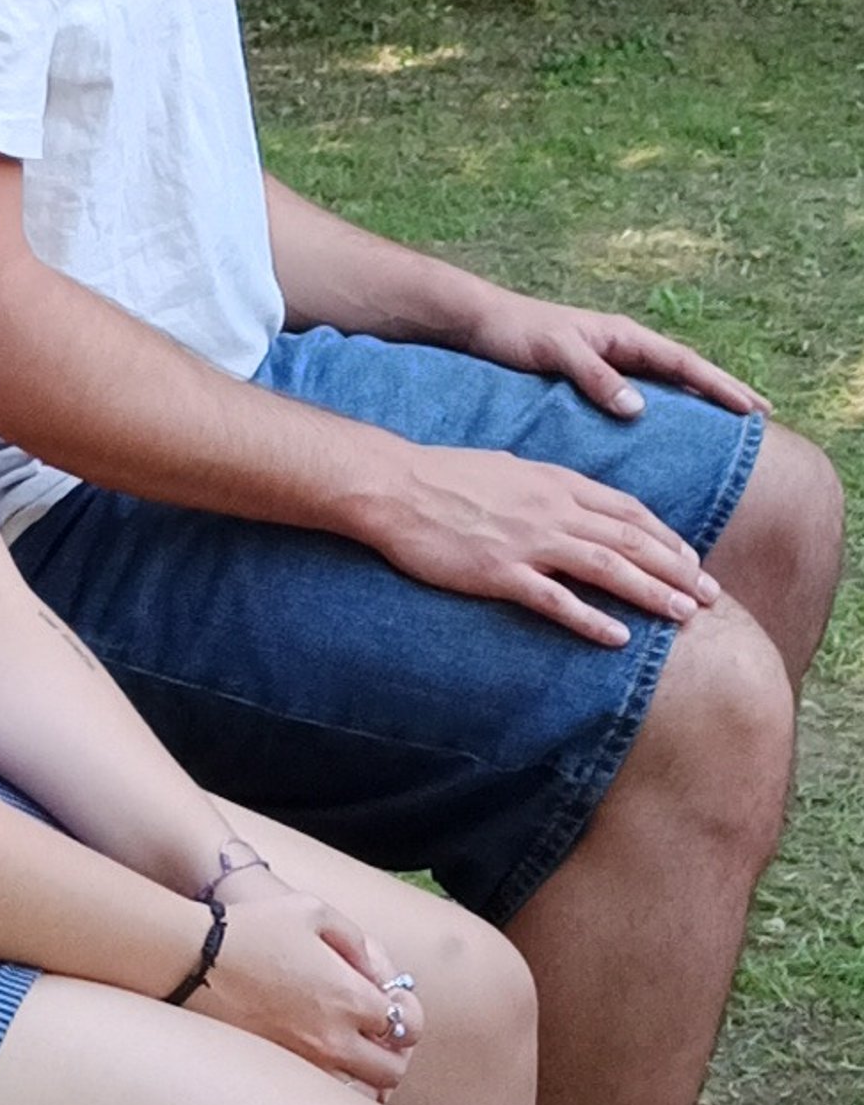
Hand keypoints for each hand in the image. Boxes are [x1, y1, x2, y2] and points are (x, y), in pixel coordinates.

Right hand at [190, 855, 420, 1094]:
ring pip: (359, 1095)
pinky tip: (319, 1063)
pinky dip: (332, 1088)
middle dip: (392, 1053)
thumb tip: (373, 971)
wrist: (193, 959)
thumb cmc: (254, 928)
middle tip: (376, 1035)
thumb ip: (356, 941)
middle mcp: (334, 1040)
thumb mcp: (313, 911)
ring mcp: (305, 1063)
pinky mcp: (278, 1074)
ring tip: (350, 1055)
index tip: (391, 1004)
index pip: (407, 1026)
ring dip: (364, 1078)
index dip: (405, 1014)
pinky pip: (323, 1097)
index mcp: (350, 998)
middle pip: (392, 1071)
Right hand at [365, 441, 716, 645]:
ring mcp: (528, 541)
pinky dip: (592, 620)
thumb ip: (545, 485)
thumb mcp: (508, 467)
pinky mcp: (500, 573)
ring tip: (684, 617)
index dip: (666, 537)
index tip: (692, 560)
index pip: (627, 510)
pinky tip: (619, 638)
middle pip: (631, 541)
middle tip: (710, 597)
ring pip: (607, 568)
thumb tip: (569, 499)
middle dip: (677, 570)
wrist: (394, 486)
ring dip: (651, 593)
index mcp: (556, 482)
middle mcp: (552, 510)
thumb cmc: (444, 475)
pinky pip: (556, 601)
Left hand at [466, 287, 767, 423]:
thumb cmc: (517, 333)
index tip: (754, 408)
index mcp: (624, 336)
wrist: (479, 323)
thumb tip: (640, 408)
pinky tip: (672, 433)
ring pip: (667, 384)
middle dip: (724, 393)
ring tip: (729, 429)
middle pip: (686, 373)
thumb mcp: (557, 352)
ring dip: (699, 403)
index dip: (721, 386)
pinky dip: (665, 409)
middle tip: (763, 418)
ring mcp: (611, 361)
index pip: (686, 363)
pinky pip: (642, 395)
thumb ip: (597, 377)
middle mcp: (624, 347)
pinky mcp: (594, 377)